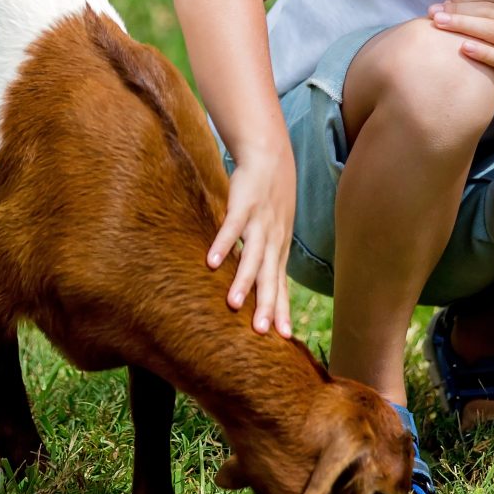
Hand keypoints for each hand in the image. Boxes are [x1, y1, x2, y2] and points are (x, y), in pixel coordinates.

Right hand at [205, 148, 295, 336]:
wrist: (270, 155)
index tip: (283, 338)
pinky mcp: (243, 204)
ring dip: (244, 281)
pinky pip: (232, 228)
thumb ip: (266, 255)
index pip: (281, 285)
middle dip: (267, 305)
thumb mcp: (274, 229)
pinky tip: (210, 262)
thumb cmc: (270, 196)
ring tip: (234, 305)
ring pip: (252, 256)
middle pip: (270, 277)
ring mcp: (259, 222)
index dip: (282, 310)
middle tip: (261, 333)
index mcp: (279, 248)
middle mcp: (273, 240)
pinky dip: (222, 245)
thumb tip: (258, 283)